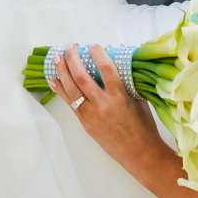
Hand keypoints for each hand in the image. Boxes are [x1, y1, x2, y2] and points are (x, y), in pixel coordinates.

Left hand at [48, 44, 159, 170]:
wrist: (138, 152)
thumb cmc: (143, 126)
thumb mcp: (138, 100)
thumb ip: (126, 83)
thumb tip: (116, 66)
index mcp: (119, 96)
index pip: (106, 69)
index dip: (97, 54)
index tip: (93, 45)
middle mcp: (102, 104)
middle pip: (81, 77)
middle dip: (73, 59)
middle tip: (70, 48)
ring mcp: (91, 115)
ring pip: (71, 90)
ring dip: (62, 72)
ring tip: (57, 58)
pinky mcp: (85, 123)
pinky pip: (69, 103)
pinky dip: (61, 89)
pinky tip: (54, 80)